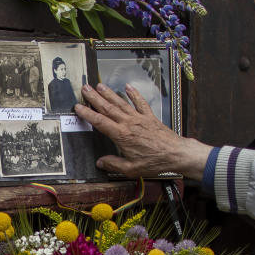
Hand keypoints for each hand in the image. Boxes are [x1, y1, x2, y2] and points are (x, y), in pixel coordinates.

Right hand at [75, 83, 211, 180]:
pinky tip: (127, 87)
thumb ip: (114, 164)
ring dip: (109, 93)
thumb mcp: (131, 169)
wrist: (176, 153)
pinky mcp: (149, 117)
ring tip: (99, 85)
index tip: (78, 107)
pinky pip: (140, 102)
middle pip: (108, 108)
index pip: (100, 122)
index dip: (87, 114)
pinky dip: (134, 94)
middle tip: (85, 88)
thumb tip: (100, 162)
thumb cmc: (155, 162)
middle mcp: (129, 123)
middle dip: (95, 97)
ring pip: (121, 103)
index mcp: (122, 136)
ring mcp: (139, 118)